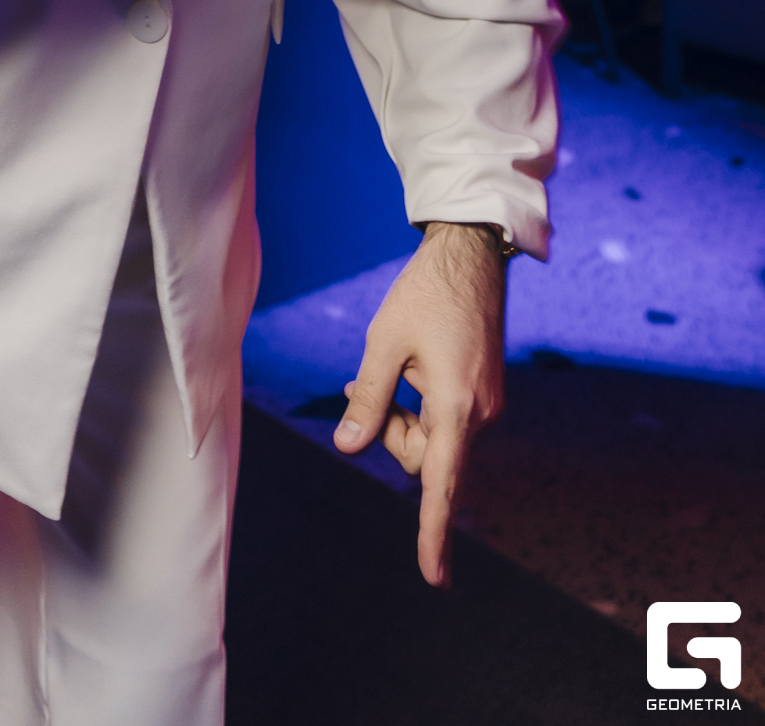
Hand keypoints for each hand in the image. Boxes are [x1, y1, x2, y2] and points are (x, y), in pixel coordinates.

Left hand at [333, 222, 506, 587]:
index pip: (442, 484)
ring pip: (432, 438)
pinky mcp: (483, 392)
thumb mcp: (385, 343)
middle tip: (362, 385)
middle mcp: (480, 413)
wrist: (471, 256)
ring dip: (402, 415)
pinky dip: (418, 405)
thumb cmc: (425, 296)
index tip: (436, 578)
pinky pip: (444, 420)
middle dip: (389, 432)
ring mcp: (486, 403)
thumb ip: (368, 399)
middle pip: (423, 458)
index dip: (435, 534)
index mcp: (457, 406)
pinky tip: (406, 368)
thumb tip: (349, 447)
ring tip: (386, 367)